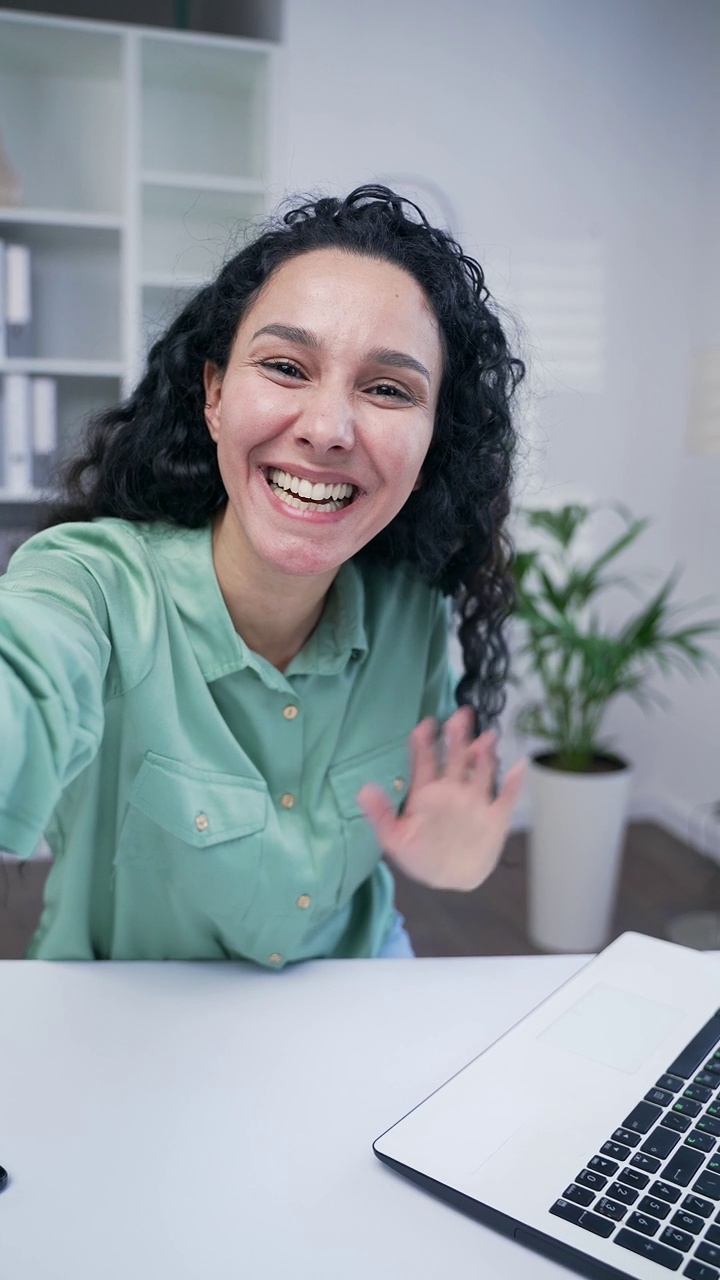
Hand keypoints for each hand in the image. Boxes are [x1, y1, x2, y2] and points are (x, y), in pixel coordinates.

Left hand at [356, 706, 525, 891]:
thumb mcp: (394, 839)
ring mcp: (475, 801)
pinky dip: (513, 783)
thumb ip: (380, 814)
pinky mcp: (494, 817)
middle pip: (456, 756)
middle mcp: (453, 790)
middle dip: (458, 735)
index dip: (425, 739)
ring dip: (485, 753)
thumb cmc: (421, 857)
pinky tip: (519, 767)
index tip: (427, 722)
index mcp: (428, 791)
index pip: (426, 759)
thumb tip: (362, 790)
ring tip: (488, 736)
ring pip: (481, 770)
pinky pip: (506, 797)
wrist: (450, 880)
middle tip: (462, 713)